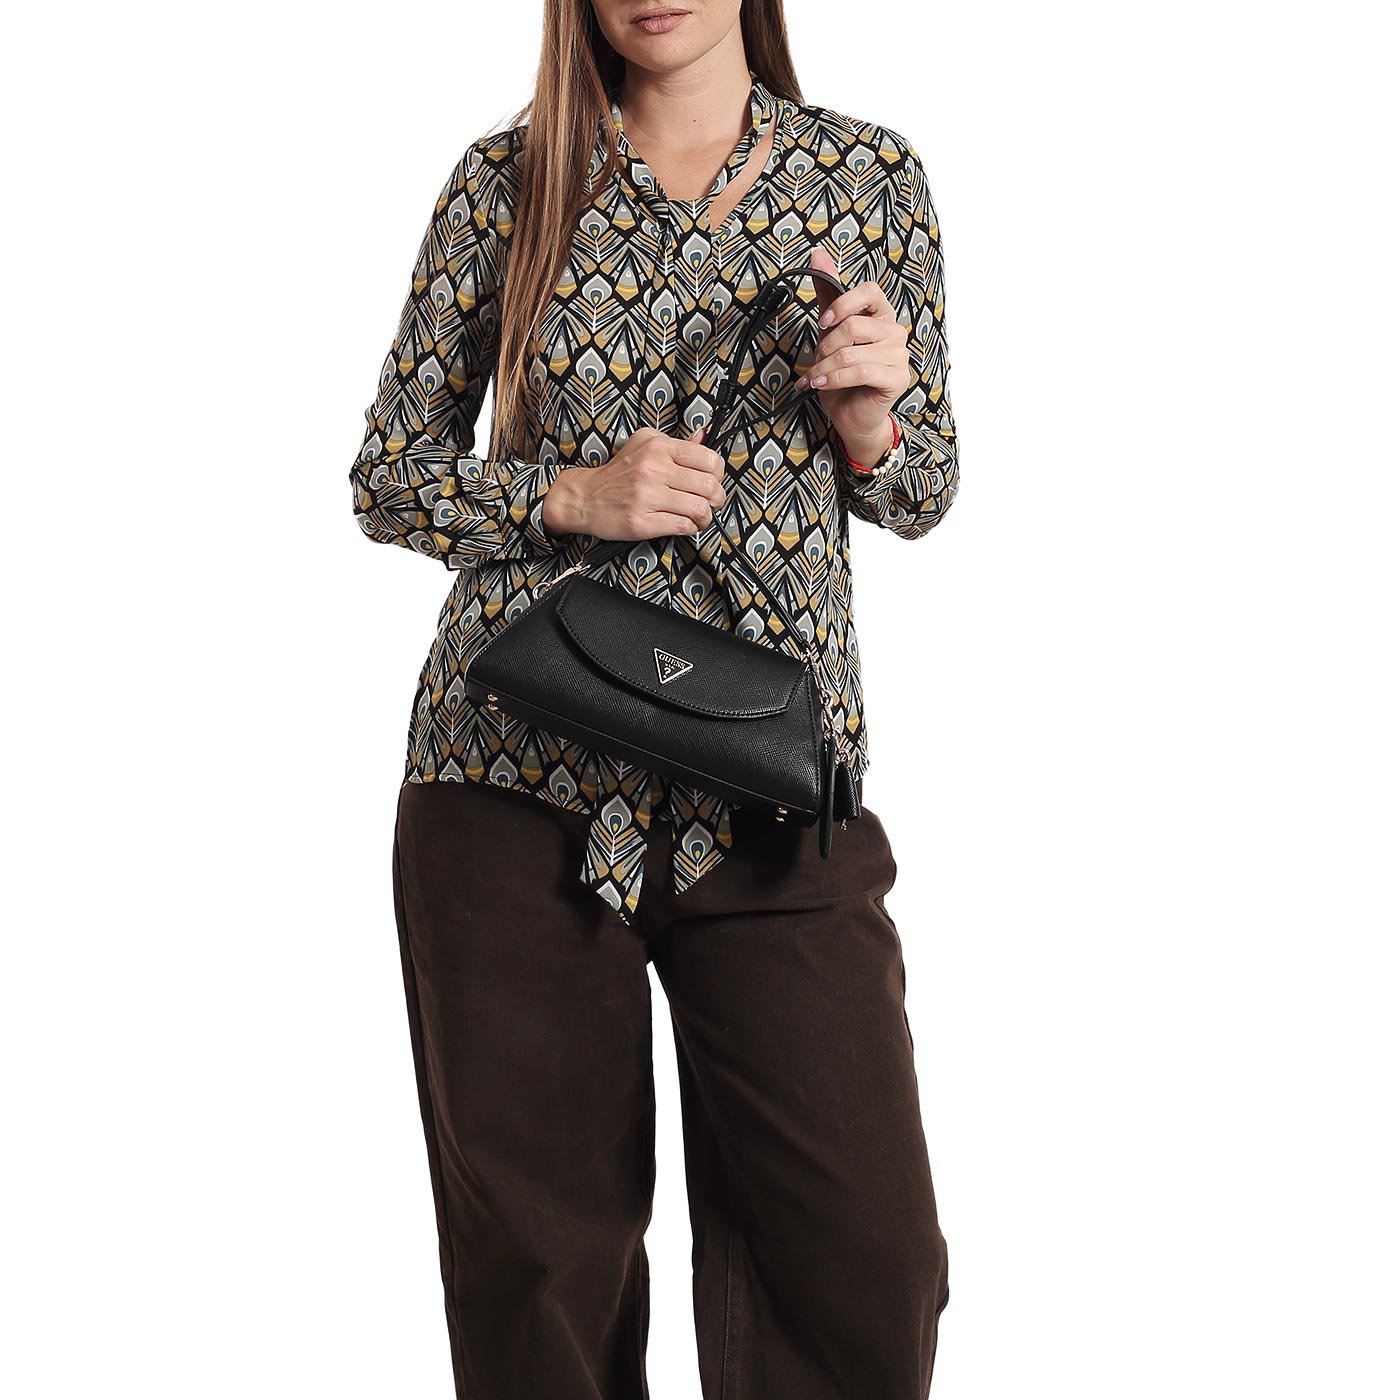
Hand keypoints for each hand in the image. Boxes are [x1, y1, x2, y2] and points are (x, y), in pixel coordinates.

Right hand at [541, 425, 726, 539]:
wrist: (585, 497)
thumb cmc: (618, 473)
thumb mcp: (645, 444)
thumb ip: (676, 442)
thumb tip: (703, 436)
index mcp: (658, 448)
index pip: (708, 459)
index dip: (718, 474)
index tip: (713, 480)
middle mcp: (653, 470)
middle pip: (709, 486)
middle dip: (717, 498)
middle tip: (712, 502)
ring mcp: (646, 497)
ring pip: (699, 509)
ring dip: (706, 517)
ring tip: (700, 516)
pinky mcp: (641, 522)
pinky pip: (682, 526)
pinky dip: (691, 528)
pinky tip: (686, 524)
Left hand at [796, 245, 910, 465]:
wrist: (850, 414)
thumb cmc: (843, 374)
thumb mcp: (830, 331)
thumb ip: (828, 294)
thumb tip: (817, 255)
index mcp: (881, 315)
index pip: (869, 291)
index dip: (843, 304)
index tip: (824, 321)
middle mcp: (894, 332)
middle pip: (855, 325)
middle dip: (826, 344)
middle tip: (817, 359)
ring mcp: (899, 356)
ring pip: (853, 352)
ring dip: (825, 366)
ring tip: (815, 377)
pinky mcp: (897, 378)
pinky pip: (861, 372)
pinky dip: (834, 378)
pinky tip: (821, 384)